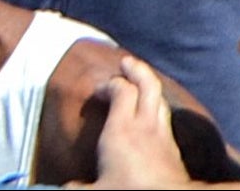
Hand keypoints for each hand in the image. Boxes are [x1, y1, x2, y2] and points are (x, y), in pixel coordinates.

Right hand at [80, 57, 192, 190]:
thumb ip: (77, 188)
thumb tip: (66, 188)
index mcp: (121, 130)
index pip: (121, 91)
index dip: (110, 84)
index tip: (99, 90)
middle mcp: (144, 124)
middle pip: (147, 84)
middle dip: (136, 69)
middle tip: (127, 62)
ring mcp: (162, 132)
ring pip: (158, 97)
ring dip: (149, 84)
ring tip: (140, 81)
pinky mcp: (172, 144)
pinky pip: (165, 114)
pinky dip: (157, 104)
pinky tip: (154, 110)